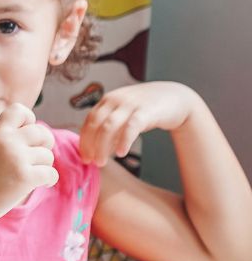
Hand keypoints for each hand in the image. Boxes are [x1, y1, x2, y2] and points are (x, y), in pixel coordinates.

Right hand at [0, 103, 58, 222]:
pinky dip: (49, 180)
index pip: (19, 111)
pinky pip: (51, 173)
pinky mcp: (25, 177)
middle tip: (36, 158)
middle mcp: (6, 141)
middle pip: (41, 133)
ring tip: (30, 176)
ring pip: (47, 156)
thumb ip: (4, 139)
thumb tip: (39, 133)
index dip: (29, 120)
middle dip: (44, 146)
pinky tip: (41, 184)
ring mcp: (16, 158)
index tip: (26, 136)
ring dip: (44, 167)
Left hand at [79, 82, 199, 165]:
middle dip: (89, 145)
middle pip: (94, 124)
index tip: (84, 157)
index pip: (89, 121)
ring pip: (108, 127)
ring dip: (101, 146)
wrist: (177, 97)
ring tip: (101, 162)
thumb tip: (94, 150)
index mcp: (107, 100)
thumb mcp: (124, 115)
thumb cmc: (147, 110)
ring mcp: (130, 104)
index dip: (83, 140)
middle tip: (90, 162)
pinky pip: (130, 127)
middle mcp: (116, 99)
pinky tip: (121, 153)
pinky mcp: (146, 110)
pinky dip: (123, 141)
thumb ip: (110, 128)